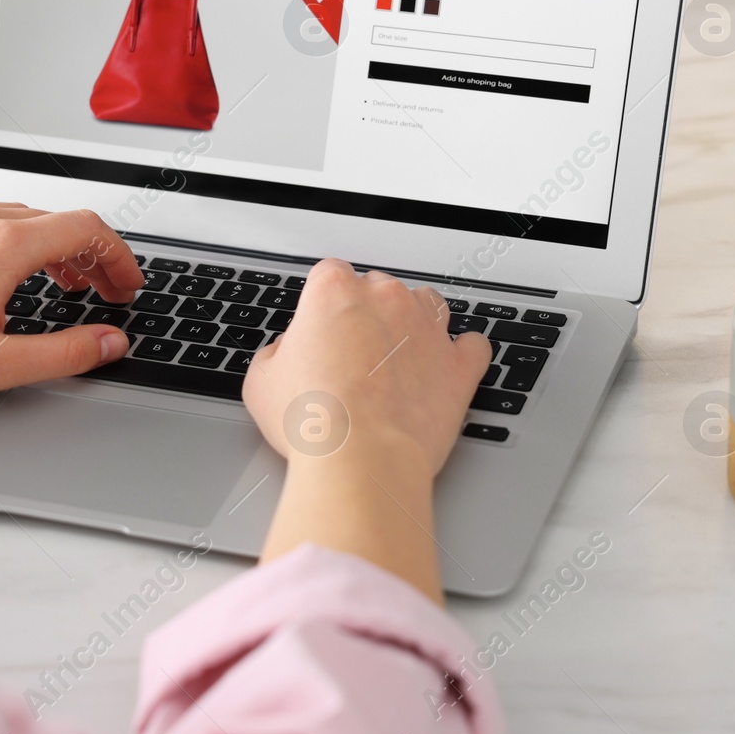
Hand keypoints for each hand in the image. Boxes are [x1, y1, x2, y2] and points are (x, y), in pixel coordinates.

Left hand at [0, 203, 144, 398]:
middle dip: (89, 256)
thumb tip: (109, 343)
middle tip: (101, 291)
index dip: (119, 257)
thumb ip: (65, 353)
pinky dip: (5, 243)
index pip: (86, 229)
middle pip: (55, 221)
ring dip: (48, 248)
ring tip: (58, 283)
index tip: (127, 284)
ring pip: (15, 217)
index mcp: (3, 246)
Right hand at [244, 259, 489, 473]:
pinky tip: (446, 366)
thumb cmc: (312, 422)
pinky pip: (472, 346)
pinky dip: (461, 353)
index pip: (330, 274)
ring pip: (426, 305)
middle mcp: (385, 300)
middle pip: (379, 287)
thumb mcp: (262, 380)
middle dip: (367, 313)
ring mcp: (427, 330)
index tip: (320, 327)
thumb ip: (279, 351)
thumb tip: (289, 351)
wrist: (360, 460)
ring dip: (413, 323)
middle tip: (351, 353)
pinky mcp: (458, 365)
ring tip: (398, 356)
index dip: (323, 303)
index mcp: (334, 292)